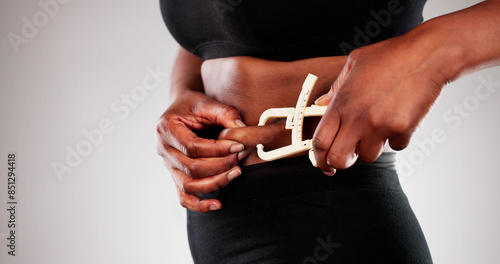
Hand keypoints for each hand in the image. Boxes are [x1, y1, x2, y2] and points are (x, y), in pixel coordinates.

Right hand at [156, 90, 247, 212]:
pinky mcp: (175, 176)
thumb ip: (225, 113)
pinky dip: (199, 205)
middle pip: (191, 169)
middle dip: (220, 166)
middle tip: (241, 157)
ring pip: (188, 186)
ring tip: (236, 173)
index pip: (192, 147)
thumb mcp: (207, 102)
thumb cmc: (193, 105)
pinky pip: (183, 197)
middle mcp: (163, 150)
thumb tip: (242, 128)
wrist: (181, 110)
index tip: (239, 146)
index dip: (217, 150)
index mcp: (166, 129)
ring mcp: (167, 166)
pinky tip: (218, 205)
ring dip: (215, 183)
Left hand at [312, 35, 446, 174]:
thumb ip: (335, 88)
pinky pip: (395, 147)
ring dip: (371, 147)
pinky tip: (398, 119)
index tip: (322, 162)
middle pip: (339, 159)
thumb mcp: (354, 64)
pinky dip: (397, 138)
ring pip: (368, 156)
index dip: (318, 157)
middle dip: (340, 162)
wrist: (427, 55)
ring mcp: (380, 126)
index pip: (320, 141)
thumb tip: (320, 104)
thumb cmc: (392, 56)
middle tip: (347, 155)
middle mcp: (358, 118)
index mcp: (342, 103)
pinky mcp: (402, 130)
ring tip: (378, 127)